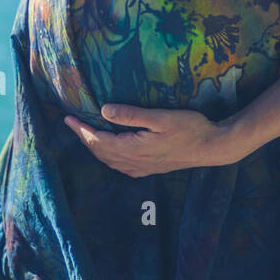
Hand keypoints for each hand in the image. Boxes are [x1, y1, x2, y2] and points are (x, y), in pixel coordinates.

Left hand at [64, 104, 249, 177]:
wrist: (212, 147)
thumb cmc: (190, 128)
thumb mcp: (161, 117)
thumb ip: (132, 114)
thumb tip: (104, 111)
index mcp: (133, 149)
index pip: (98, 140)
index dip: (81, 130)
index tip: (67, 118)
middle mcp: (134, 162)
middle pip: (100, 152)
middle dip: (84, 138)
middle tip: (72, 123)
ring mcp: (142, 168)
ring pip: (109, 161)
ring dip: (95, 148)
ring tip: (86, 134)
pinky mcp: (150, 169)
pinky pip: (121, 166)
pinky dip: (108, 157)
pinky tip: (110, 152)